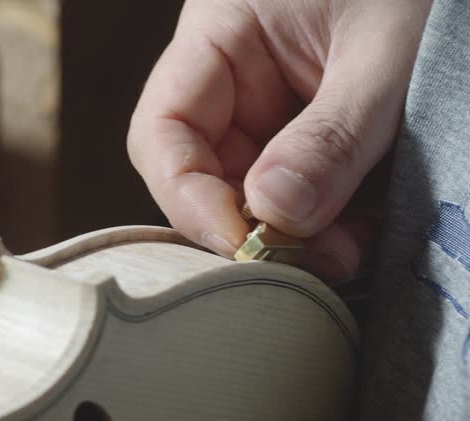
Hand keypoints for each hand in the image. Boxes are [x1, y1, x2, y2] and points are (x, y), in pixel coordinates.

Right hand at [128, 0, 431, 279]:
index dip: (186, 194)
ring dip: (291, 235)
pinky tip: (356, 235)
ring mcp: (267, 109)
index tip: (239, 241)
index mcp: (221, 34)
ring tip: (346, 251)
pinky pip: (294, 193)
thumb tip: (275, 213)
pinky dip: (322, 225)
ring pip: (249, 193)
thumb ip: (330, 136)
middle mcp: (232, 79)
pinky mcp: (304, 136)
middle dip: (251, 226)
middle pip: (204, 172)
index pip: (164, 128)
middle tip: (310, 261)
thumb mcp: (383, 55)